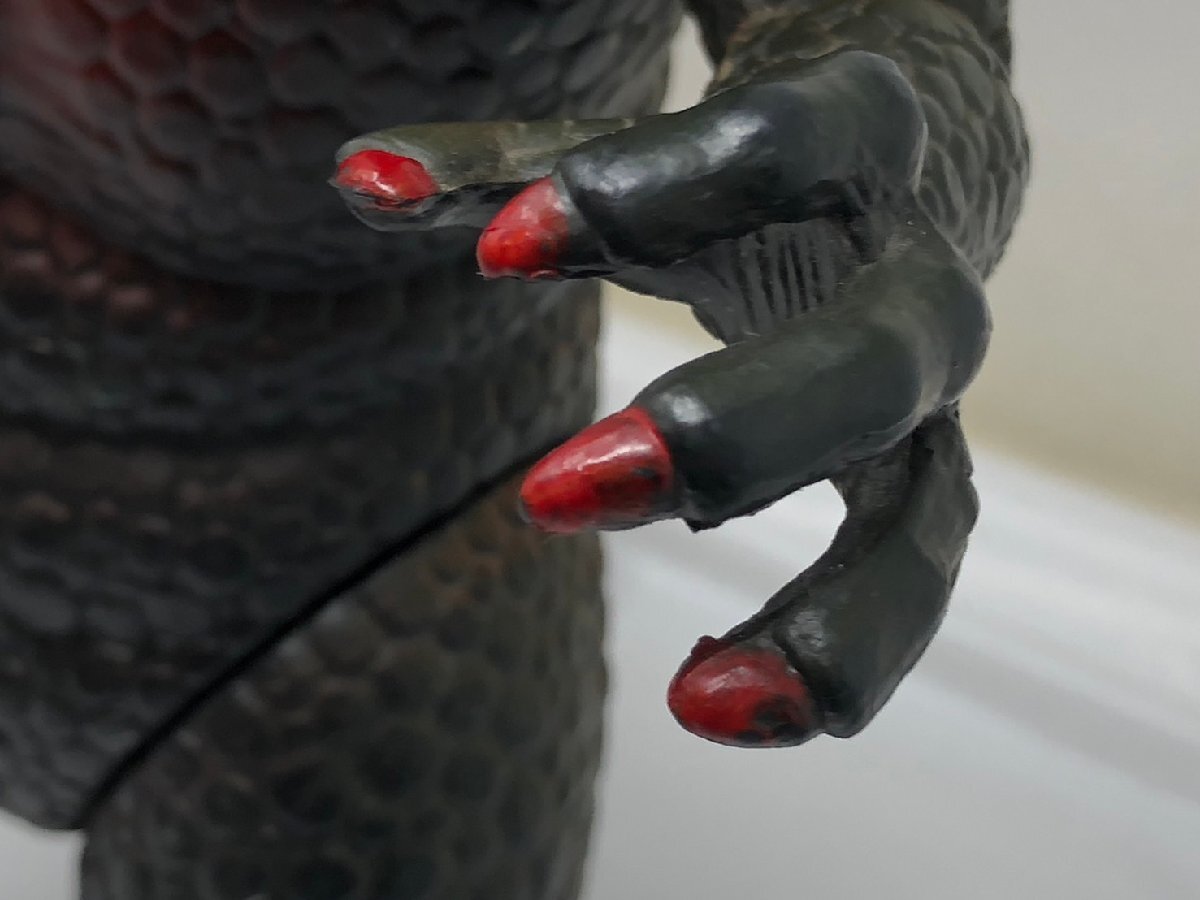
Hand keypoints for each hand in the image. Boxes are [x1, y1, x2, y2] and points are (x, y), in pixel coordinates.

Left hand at [333, 50, 986, 748]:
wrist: (891, 182)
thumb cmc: (741, 173)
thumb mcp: (637, 157)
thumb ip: (503, 166)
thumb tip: (359, 182)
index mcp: (856, 140)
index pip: (781, 148)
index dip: (657, 190)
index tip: (500, 251)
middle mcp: (915, 285)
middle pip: (872, 365)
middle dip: (734, 432)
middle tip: (554, 498)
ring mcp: (929, 403)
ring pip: (928, 522)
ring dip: (835, 619)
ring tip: (702, 705)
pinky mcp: (922, 482)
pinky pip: (901, 582)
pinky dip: (829, 648)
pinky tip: (712, 699)